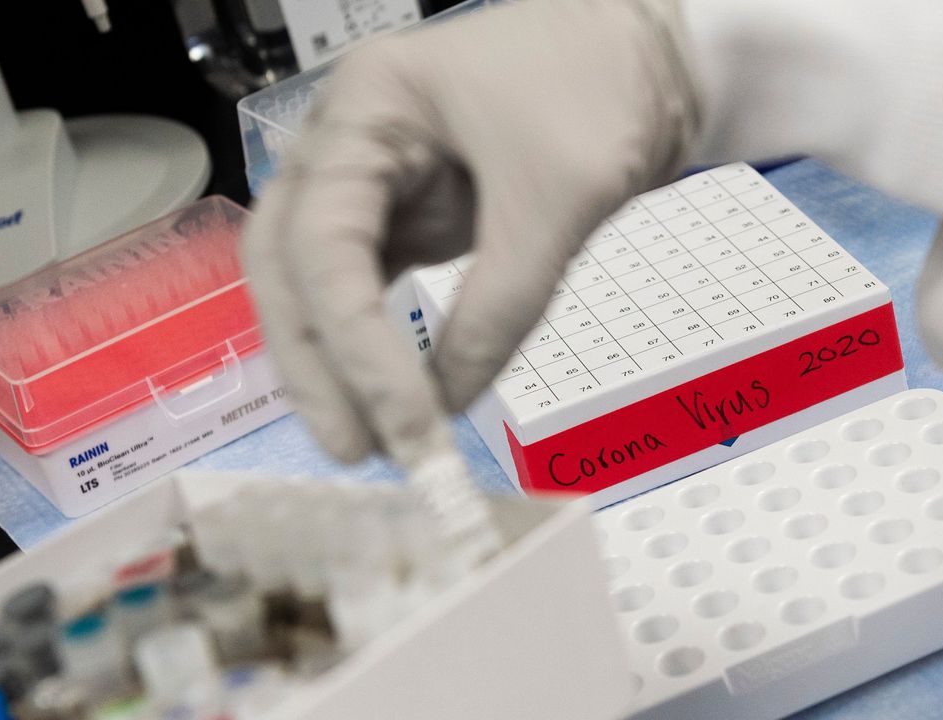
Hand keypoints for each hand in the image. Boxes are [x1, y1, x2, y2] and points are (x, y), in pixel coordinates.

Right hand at [242, 0, 701, 466]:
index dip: (354, 345)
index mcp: (365, 109)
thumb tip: (447, 404)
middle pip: (290, 265)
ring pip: (317, 283)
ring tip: (369, 440)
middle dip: (317, 363)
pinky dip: (373, 343)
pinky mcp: (406, 213)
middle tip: (357, 450)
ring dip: (334, 363)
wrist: (652, 56)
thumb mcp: (555, 200)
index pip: (324, 243)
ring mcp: (371, 179)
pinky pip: (368, 287)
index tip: (404, 423)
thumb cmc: (602, 90)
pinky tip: (390, 395)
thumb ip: (500, 307)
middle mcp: (345, 143)